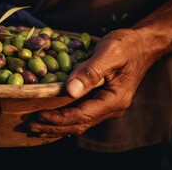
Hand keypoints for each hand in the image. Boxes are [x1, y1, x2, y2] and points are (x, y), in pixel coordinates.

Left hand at [28, 28, 154, 136]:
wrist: (142, 44)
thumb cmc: (127, 45)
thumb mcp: (109, 54)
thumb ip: (90, 72)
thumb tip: (69, 91)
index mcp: (114, 99)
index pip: (81, 115)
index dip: (58, 118)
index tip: (38, 115)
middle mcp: (110, 107)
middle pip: (78, 124)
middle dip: (53, 126)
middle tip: (29, 125)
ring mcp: (106, 105)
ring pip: (79, 122)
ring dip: (56, 125)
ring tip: (35, 125)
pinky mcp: (101, 100)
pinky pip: (81, 114)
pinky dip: (64, 118)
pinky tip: (51, 116)